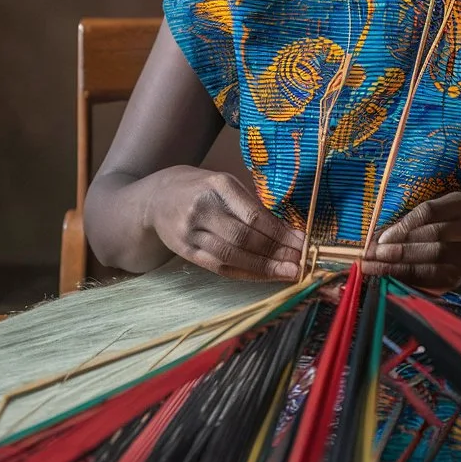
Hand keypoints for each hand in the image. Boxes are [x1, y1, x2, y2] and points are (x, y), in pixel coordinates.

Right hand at [148, 167, 303, 280]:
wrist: (159, 198)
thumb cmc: (202, 188)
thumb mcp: (226, 185)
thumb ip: (251, 205)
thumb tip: (288, 231)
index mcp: (219, 186)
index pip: (253, 215)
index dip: (279, 232)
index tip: (302, 242)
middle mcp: (203, 208)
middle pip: (244, 238)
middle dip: (276, 252)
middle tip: (299, 262)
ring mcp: (191, 232)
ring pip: (232, 256)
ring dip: (264, 267)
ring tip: (288, 272)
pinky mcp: (186, 252)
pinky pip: (219, 267)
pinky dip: (245, 273)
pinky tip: (264, 276)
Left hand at [365, 191, 460, 291]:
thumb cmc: (445, 228)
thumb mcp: (434, 216)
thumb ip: (410, 223)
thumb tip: (376, 237)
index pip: (429, 211)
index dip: (404, 225)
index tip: (380, 238)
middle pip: (433, 238)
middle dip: (399, 249)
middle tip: (373, 256)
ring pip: (434, 263)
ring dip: (400, 267)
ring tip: (376, 269)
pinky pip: (434, 281)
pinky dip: (410, 280)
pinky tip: (390, 279)